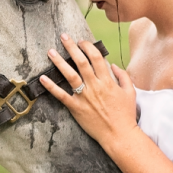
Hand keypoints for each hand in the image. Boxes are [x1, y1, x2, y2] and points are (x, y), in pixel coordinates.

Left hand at [41, 33, 138, 147]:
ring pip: (70, 75)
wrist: (119, 135)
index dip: (88, 47)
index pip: (96, 58)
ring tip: (50, 52)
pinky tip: (42, 78)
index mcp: (108, 81)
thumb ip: (123, 76)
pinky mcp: (76, 108)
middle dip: (71, 47)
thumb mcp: (130, 92)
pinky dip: (51, 86)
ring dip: (59, 62)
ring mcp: (84, 97)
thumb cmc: (125, 114)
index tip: (82, 41)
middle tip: (63, 37)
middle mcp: (95, 86)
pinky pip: (61, 95)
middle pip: (81, 62)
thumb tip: (114, 65)